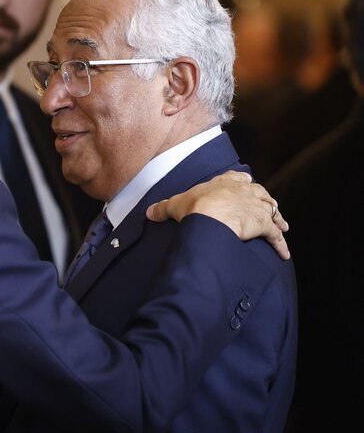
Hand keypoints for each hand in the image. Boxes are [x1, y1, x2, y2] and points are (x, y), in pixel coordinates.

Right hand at [146, 171, 289, 259]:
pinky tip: (284, 253)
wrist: (212, 215)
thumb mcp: (175, 204)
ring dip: (278, 219)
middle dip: (264, 200)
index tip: (246, 183)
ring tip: (283, 227)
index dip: (243, 182)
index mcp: (226, 183)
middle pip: (260, 193)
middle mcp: (245, 191)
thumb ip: (163, 208)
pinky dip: (281, 244)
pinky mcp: (264, 224)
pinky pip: (276, 236)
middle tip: (268, 206)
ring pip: (273, 211)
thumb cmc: (196, 206)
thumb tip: (149, 212)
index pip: (238, 178)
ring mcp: (257, 207)